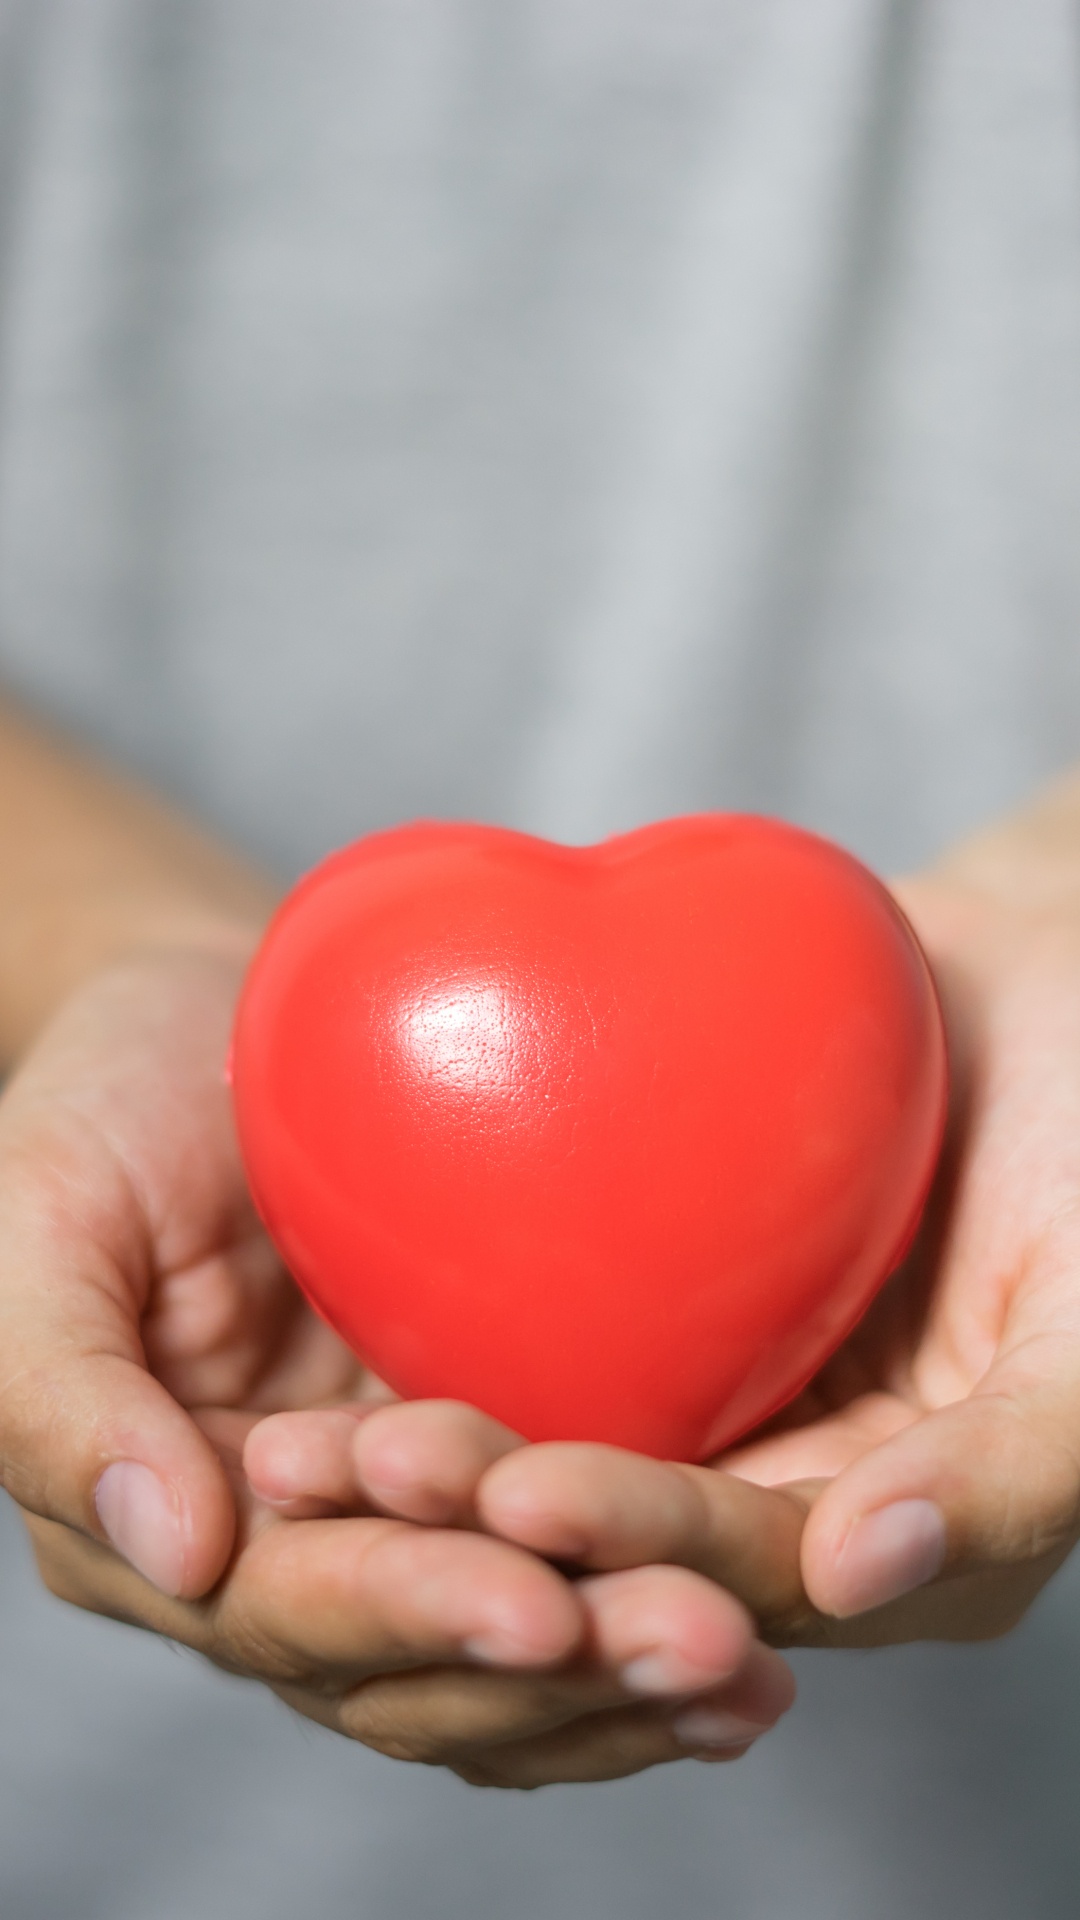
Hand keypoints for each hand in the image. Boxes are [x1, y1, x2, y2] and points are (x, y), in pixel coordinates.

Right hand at [0, 945, 792, 1784]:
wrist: (222, 1021)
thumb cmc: (107, 1103)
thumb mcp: (37, 1222)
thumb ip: (60, 1395)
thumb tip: (178, 1548)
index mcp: (164, 1520)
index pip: (290, 1609)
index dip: (411, 1611)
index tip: (540, 1603)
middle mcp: (285, 1550)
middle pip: (422, 1660)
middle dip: (560, 1665)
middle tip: (707, 1642)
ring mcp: (396, 1513)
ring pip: (508, 1645)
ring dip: (626, 1673)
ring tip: (752, 1667)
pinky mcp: (491, 1453)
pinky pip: (571, 1557)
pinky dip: (649, 1598)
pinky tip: (763, 1624)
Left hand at [251, 828, 1079, 1648]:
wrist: (1060, 986)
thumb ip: (1017, 1470)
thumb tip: (853, 1580)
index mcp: (894, 1534)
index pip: (736, 1569)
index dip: (631, 1542)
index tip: (520, 1495)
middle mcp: (790, 1486)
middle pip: (612, 1530)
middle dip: (478, 1522)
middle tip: (341, 1471)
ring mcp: (722, 1392)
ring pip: (553, 1441)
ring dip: (429, 1460)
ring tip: (301, 1441)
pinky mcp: (666, 1302)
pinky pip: (545, 1328)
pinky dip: (449, 1336)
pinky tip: (342, 1311)